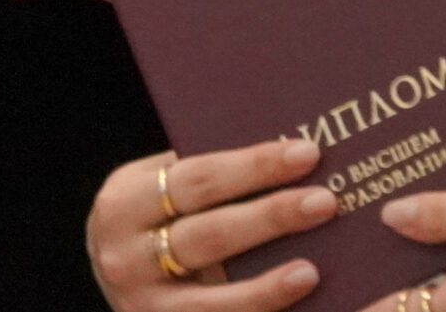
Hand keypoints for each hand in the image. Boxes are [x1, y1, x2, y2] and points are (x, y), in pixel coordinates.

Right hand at [87, 140, 334, 310]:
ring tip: (312, 268)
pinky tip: (294, 300)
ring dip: (268, 284)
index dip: (254, 166)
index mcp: (123, 203)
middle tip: (325, 201)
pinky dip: (260, 311)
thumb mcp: (159, 190)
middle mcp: (124, 258)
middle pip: (209, 235)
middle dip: (272, 217)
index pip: (196, 179)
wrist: (120, 277)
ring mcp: (144, 306)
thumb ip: (202, 176)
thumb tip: (286, 149)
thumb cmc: (155, 219)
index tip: (307, 153)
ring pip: (215, 297)